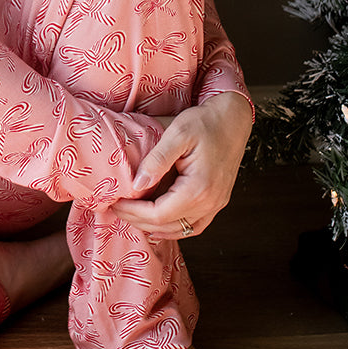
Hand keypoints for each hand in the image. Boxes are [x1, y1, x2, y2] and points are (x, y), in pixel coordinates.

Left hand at [110, 92, 253, 239]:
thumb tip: (137, 184)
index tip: (114, 202)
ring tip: (130, 216)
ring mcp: (216, 204)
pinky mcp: (217, 200)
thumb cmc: (204, 122)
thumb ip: (157, 160)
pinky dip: (174, 228)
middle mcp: (210, 202)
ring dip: (154, 227)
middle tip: (115, 209)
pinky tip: (158, 224)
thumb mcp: (177, 133)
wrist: (233, 119)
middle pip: (168, 225)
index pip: (159, 213)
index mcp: (199, 188)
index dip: (133, 212)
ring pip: (181, 229)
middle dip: (138, 220)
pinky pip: (195, 225)